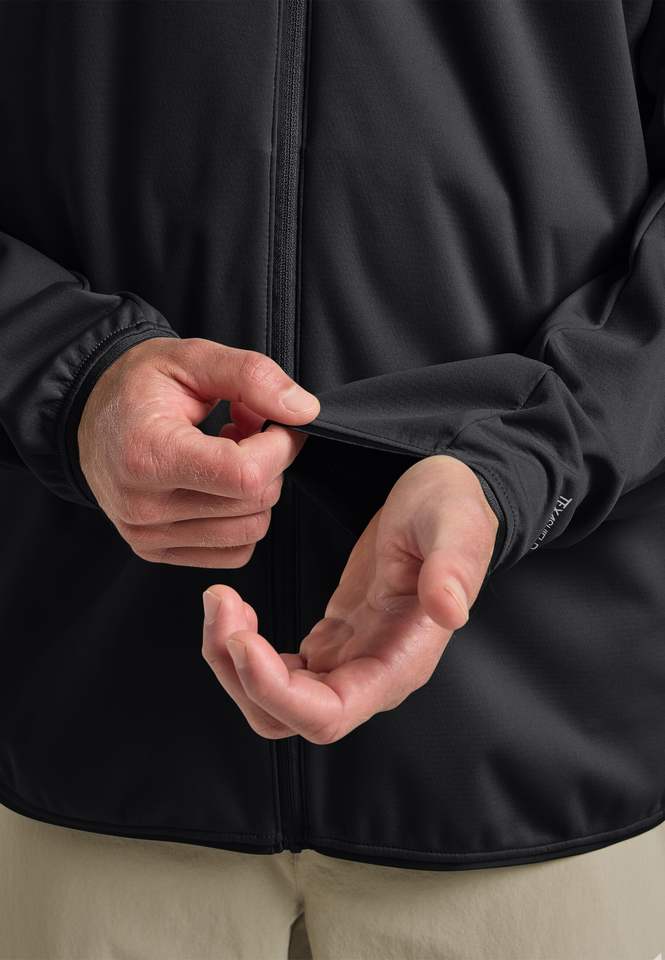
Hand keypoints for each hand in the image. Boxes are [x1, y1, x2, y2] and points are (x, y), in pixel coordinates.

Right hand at [78, 337, 319, 566]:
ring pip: (250, 532)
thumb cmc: (137, 387)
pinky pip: (234, 552)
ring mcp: (147, 536)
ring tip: (231, 454)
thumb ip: (251, 376)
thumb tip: (304, 411)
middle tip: (250, 430)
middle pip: (254, 503)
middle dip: (271, 464)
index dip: (281, 447)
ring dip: (257, 491)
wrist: (90, 416)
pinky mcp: (156, 552)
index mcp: (148, 454)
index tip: (279, 422)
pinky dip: (241, 518)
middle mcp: (143, 506)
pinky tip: (221, 485)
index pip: (246, 474)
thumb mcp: (192, 358)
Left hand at [201, 453, 498, 741]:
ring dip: (232, 663)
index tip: (241, 639)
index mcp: (402, 661)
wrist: (445, 495)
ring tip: (219, 601)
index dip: (275, 692)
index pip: (328, 714)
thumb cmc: (453, 508)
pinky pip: (275, 670)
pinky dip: (243, 647)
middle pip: (287, 718)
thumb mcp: (457, 524)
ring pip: (273, 700)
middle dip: (240, 675)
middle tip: (219, 606)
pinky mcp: (332, 641)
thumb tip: (451, 610)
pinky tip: (236, 607)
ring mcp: (349, 661)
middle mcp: (372, 675)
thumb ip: (454, 567)